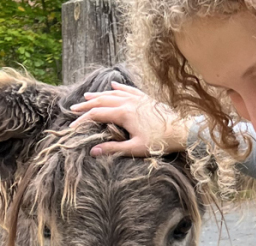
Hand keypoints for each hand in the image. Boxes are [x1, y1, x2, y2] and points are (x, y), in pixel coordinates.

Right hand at [69, 82, 189, 156]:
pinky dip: (118, 87)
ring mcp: (137, 98)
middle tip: (73, 109)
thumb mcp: (136, 148)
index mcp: (124, 113)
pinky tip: (113, 84)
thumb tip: (94, 151)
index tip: (73, 127)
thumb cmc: (160, 142)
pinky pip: (128, 89)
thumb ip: (114, 148)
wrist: (182, 130)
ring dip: (99, 95)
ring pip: (113, 93)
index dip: (83, 120)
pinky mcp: (145, 98)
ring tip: (87, 96)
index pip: (97, 114)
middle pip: (102, 101)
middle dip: (86, 105)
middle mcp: (128, 102)